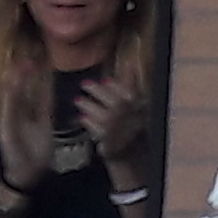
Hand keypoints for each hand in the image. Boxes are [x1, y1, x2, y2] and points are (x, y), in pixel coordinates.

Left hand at [0, 58, 56, 189]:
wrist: (28, 173)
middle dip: (21, 74)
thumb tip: (10, 81)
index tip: (11, 61)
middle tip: (26, 58)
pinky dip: (48, 89)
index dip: (8, 76)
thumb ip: (10, 105)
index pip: (4, 90)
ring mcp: (31, 116)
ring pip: (32, 92)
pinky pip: (46, 101)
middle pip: (18, 88)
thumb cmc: (12, 152)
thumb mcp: (7, 127)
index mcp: (3, 113)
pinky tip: (50, 77)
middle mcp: (16, 112)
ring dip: (35, 78)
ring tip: (38, 62)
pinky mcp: (45, 121)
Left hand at [78, 71, 152, 186]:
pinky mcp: (106, 138)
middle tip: (84, 85)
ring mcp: (117, 127)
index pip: (124, 89)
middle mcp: (128, 115)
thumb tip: (129, 64)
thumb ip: (131, 83)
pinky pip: (93, 127)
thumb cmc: (132, 125)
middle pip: (109, 98)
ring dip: (87, 105)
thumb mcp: (136, 103)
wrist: (131, 154)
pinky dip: (87, 121)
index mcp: (139, 105)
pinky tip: (82, 118)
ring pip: (98, 112)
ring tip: (78, 101)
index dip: (113, 85)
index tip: (104, 81)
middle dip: (95, 91)